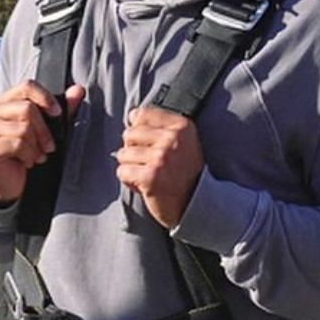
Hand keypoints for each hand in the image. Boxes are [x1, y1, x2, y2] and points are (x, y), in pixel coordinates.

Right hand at [0, 81, 85, 204]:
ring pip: (23, 129)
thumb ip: (62, 109)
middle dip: (44, 130)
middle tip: (49, 145)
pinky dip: (29, 155)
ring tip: (36, 154)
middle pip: (27, 109)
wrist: (10, 181)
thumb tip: (77, 91)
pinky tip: (28, 160)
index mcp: (7, 102)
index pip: (27, 86)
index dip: (45, 98)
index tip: (57, 113)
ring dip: (36, 146)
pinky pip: (17, 145)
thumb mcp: (47, 128)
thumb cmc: (26, 152)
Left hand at [115, 106, 203, 227]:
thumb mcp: (182, 142)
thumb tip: (131, 114)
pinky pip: (122, 172)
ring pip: (123, 154)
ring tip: (150, 175)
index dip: (138, 131)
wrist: (197, 204)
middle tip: (152, 165)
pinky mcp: (151, 177)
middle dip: (133, 151)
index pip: (141, 114)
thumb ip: (159, 126)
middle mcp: (173, 139)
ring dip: (131, 168)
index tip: (151, 145)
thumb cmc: (183, 173)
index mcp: (182, 126)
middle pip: (129, 134)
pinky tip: (145, 185)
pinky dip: (129, 181)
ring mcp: (162, 158)